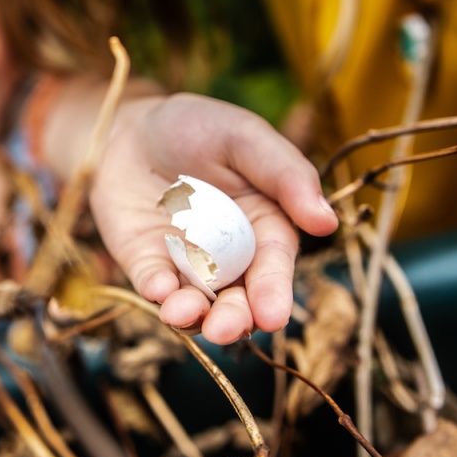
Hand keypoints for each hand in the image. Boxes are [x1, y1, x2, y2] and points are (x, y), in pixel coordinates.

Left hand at [89, 93, 337, 343]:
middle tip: (225, 329)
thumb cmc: (198, 127)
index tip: (273, 316)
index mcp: (266, 226)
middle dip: (234, 319)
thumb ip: (286, 175)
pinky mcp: (146, 264)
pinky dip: (155, 290)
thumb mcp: (244, 137)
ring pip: (197, 304)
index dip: (274, 293)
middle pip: (238, 299)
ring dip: (193, 317)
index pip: (274, 267)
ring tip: (184, 315)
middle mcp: (229, 256)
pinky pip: (153, 284)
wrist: (129, 127)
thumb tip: (328, 222)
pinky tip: (158, 289)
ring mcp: (186, 265)